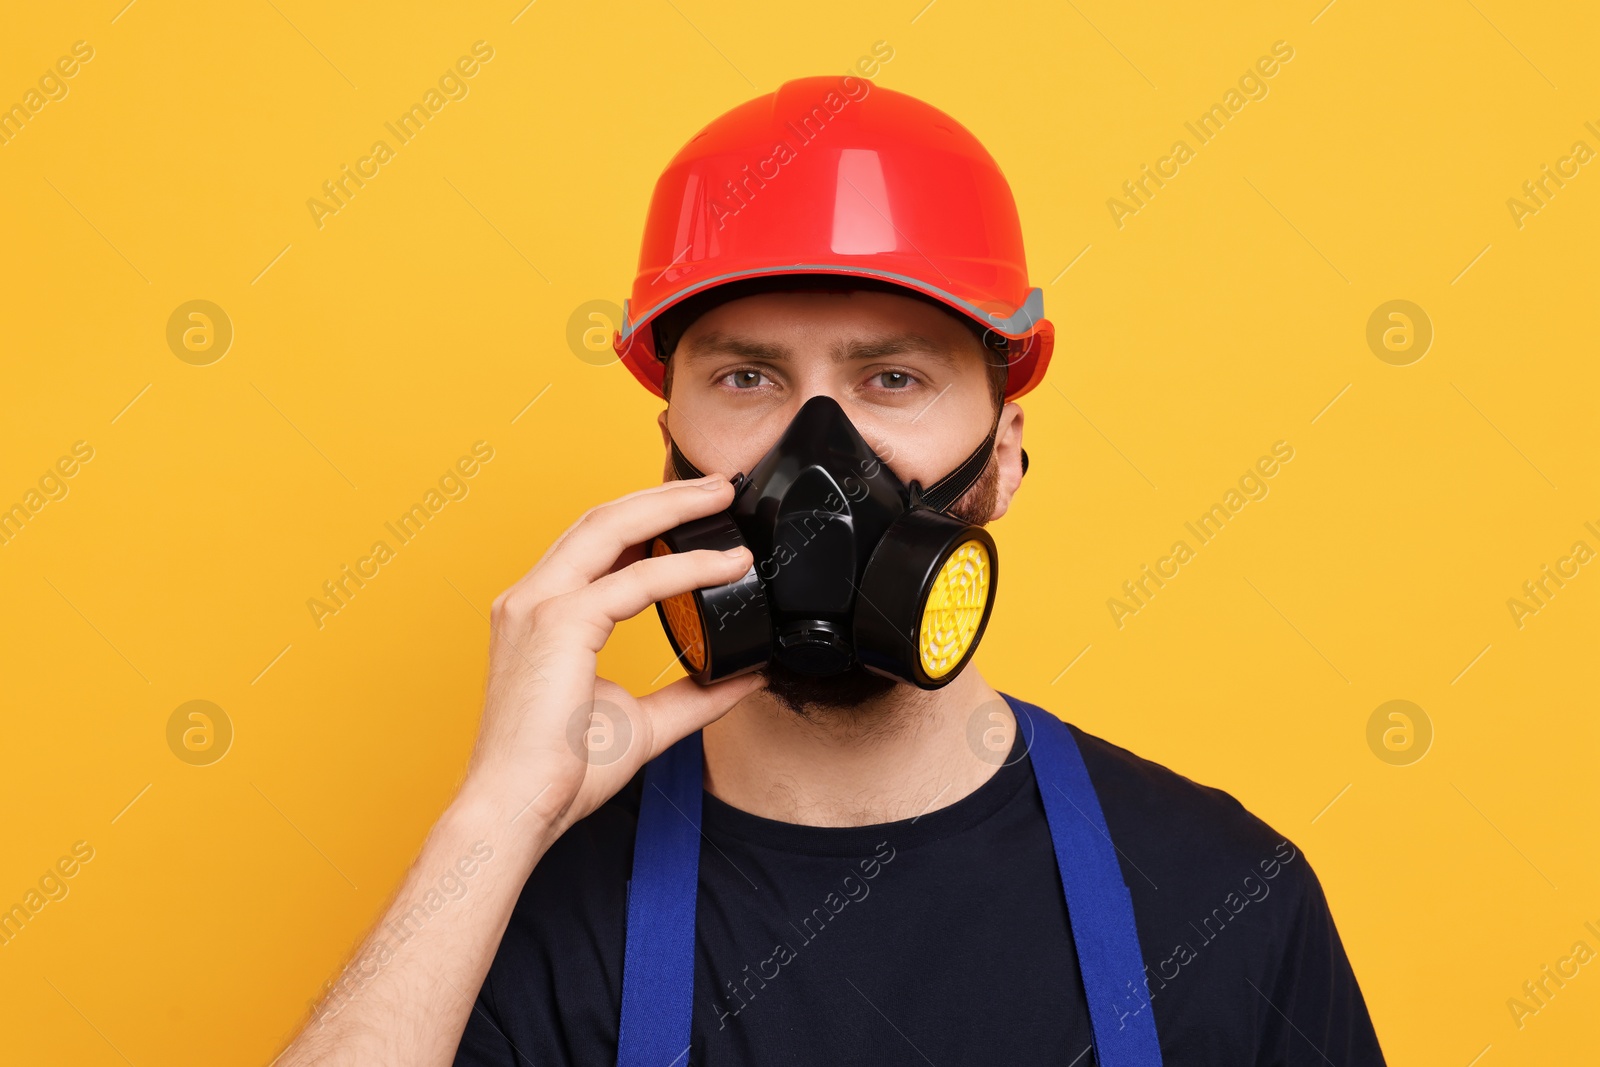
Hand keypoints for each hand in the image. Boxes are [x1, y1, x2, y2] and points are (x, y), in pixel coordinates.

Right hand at [463, 474, 760, 837]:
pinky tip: (726, 568)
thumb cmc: (560, 773)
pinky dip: (684, 568)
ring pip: (610, 528)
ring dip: (671, 507)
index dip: (649, 521)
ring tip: (721, 499)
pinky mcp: (555, 624)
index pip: (597, 545)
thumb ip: (695, 694)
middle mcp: (531, 600)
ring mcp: (536, 606)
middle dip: (664, 496)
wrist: (518, 811)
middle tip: (719, 487)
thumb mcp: (646, 722)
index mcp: (541, 615)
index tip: (698, 515)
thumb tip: (746, 675)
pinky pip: (633, 581)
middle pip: (602, 519)